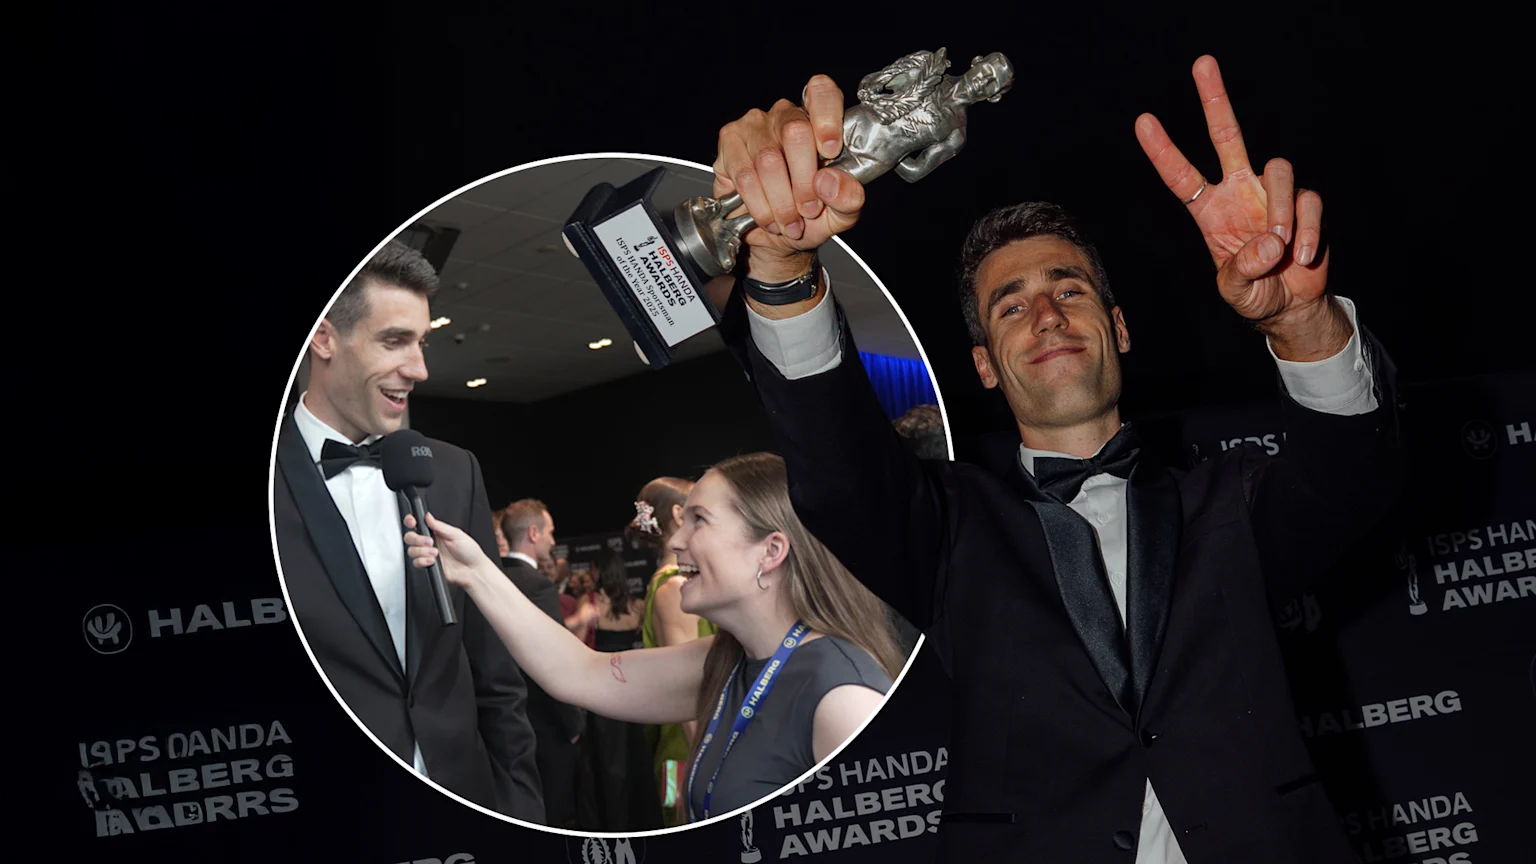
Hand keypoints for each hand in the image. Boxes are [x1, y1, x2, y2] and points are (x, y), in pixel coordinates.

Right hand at [403, 512, 490, 589]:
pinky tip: (433, 560)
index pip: (418, 524)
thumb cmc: (469, 551)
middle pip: (410, 537)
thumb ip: (440, 526)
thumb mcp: (456, 534)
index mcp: (436, 532)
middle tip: (430, 542)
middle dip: (417, 539)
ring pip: (411, 550)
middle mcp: (429, 542)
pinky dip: (423, 561)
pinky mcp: (427, 566)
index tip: (413, 522)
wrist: (473, 570)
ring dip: (422, 551)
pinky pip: (416, 563)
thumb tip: (428, 516)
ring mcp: (427, 554)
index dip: (411, 521)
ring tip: (435, 553)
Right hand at [713, 74, 865, 281]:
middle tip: (808, 210)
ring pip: (768, 160)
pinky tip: (768, 218)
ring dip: (781, 202)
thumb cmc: (809, 216)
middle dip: (804, 182)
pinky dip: (759, 205)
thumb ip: (848, 198)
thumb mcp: (840, 214)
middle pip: (795, 131)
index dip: (827, 118)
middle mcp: (785, 116)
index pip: (822, 93)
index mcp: (818, 122)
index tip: (830, 151)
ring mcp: (754, 126)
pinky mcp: (729, 143)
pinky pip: (744, 175)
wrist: (774, 238)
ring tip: (789, 223)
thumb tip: (829, 181)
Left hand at [1135, 56, 1332, 332]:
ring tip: (1280, 250)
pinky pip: (1308, 202)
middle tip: (1202, 63)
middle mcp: (1239, 192)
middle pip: (1227, 135)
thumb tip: (1270, 240)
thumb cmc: (1255, 294)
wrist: (1292, 306)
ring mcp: (1273, 194)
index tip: (1143, 120)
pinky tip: (1302, 257)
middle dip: (1215, 99)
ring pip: (1279, 170)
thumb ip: (1242, 268)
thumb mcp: (1234, 289)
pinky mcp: (1305, 203)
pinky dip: (1307, 232)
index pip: (1181, 176)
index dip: (1163, 150)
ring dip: (1280, 212)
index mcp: (1210, 211)